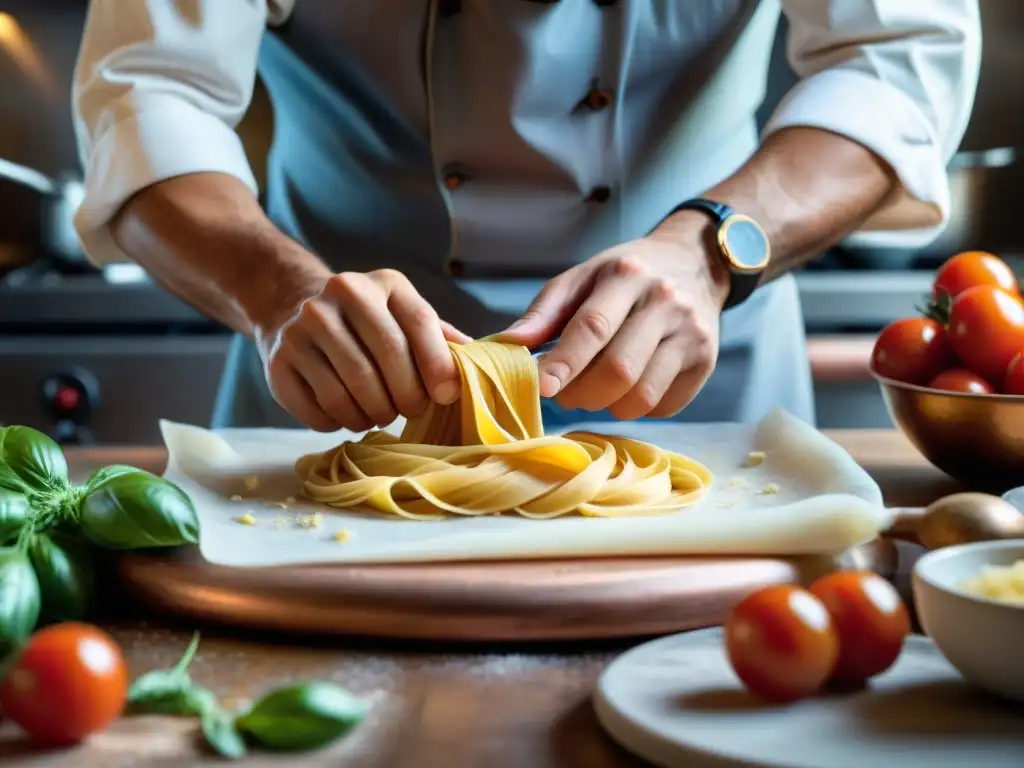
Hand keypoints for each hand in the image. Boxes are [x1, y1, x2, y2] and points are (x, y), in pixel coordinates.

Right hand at [255, 269, 470, 431]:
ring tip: (380, 414)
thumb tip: (485, 363)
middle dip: (406, 397)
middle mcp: (340, 294)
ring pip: (351, 391)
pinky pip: (319, 410)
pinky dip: (341, 423)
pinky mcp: (278, 361)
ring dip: (373, 415)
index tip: (447, 395)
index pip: (418, 322)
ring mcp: (303, 327)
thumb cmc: (370, 324)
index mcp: (384, 283)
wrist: (294, 311)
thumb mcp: (406, 315)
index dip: (437, 363)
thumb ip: (443, 338)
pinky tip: (349, 415)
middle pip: (385, 359)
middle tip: (411, 411)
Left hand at [499, 218, 729, 419]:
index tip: (542, 387)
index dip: (565, 362)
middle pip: (619, 369)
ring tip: (596, 391)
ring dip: (609, 407)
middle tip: (565, 394)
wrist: (693, 262)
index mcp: (626, 275)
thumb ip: (544, 313)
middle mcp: (665, 301)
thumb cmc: (624, 275)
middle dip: (582, 393)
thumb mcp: (582, 278)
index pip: (593, 326)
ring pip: (642, 395)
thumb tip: (506, 346)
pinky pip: (665, 406)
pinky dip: (638, 409)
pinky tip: (628, 389)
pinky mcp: (707, 360)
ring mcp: (691, 332)